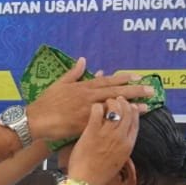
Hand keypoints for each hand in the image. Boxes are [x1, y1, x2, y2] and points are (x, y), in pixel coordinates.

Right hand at [26, 57, 152, 141]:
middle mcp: (87, 96)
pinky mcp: (84, 124)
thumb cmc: (45, 103)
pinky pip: (104, 122)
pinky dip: (116, 121)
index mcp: (83, 86)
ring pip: (113, 106)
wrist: (35, 120)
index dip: (123, 78)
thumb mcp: (59, 83)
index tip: (138, 77)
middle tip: (150, 90)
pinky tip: (127, 122)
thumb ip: (73, 72)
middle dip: (134, 90)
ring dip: (131, 106)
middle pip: (115, 91)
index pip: (107, 80)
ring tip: (146, 106)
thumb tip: (83, 60)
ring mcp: (87, 110)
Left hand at [66, 98, 139, 184]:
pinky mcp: (92, 132)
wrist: (86, 182)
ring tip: (106, 101)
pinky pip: (97, 112)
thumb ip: (122, 147)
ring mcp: (107, 134)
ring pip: (114, 109)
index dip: (134, 111)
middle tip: (117, 99)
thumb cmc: (99, 174)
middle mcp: (120, 137)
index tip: (131, 105)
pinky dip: (97, 107)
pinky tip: (94, 107)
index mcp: (128, 145)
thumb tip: (122, 138)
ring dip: (111, 102)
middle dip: (123, 102)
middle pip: (127, 112)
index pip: (135, 122)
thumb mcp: (118, 160)